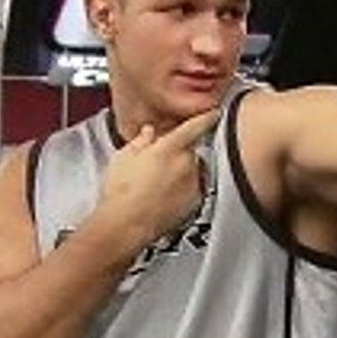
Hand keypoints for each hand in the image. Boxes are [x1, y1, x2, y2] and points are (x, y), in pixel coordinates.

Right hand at [95, 110, 219, 245]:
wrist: (127, 225)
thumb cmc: (121, 193)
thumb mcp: (123, 158)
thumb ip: (141, 141)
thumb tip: (149, 133)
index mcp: (170, 148)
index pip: (195, 126)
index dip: (207, 117)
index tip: (215, 112)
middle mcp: (186, 164)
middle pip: (190, 151)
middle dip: (179, 154)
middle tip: (156, 165)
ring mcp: (193, 184)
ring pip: (193, 171)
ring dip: (181, 173)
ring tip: (157, 186)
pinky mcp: (195, 203)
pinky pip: (193, 190)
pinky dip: (183, 191)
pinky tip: (163, 198)